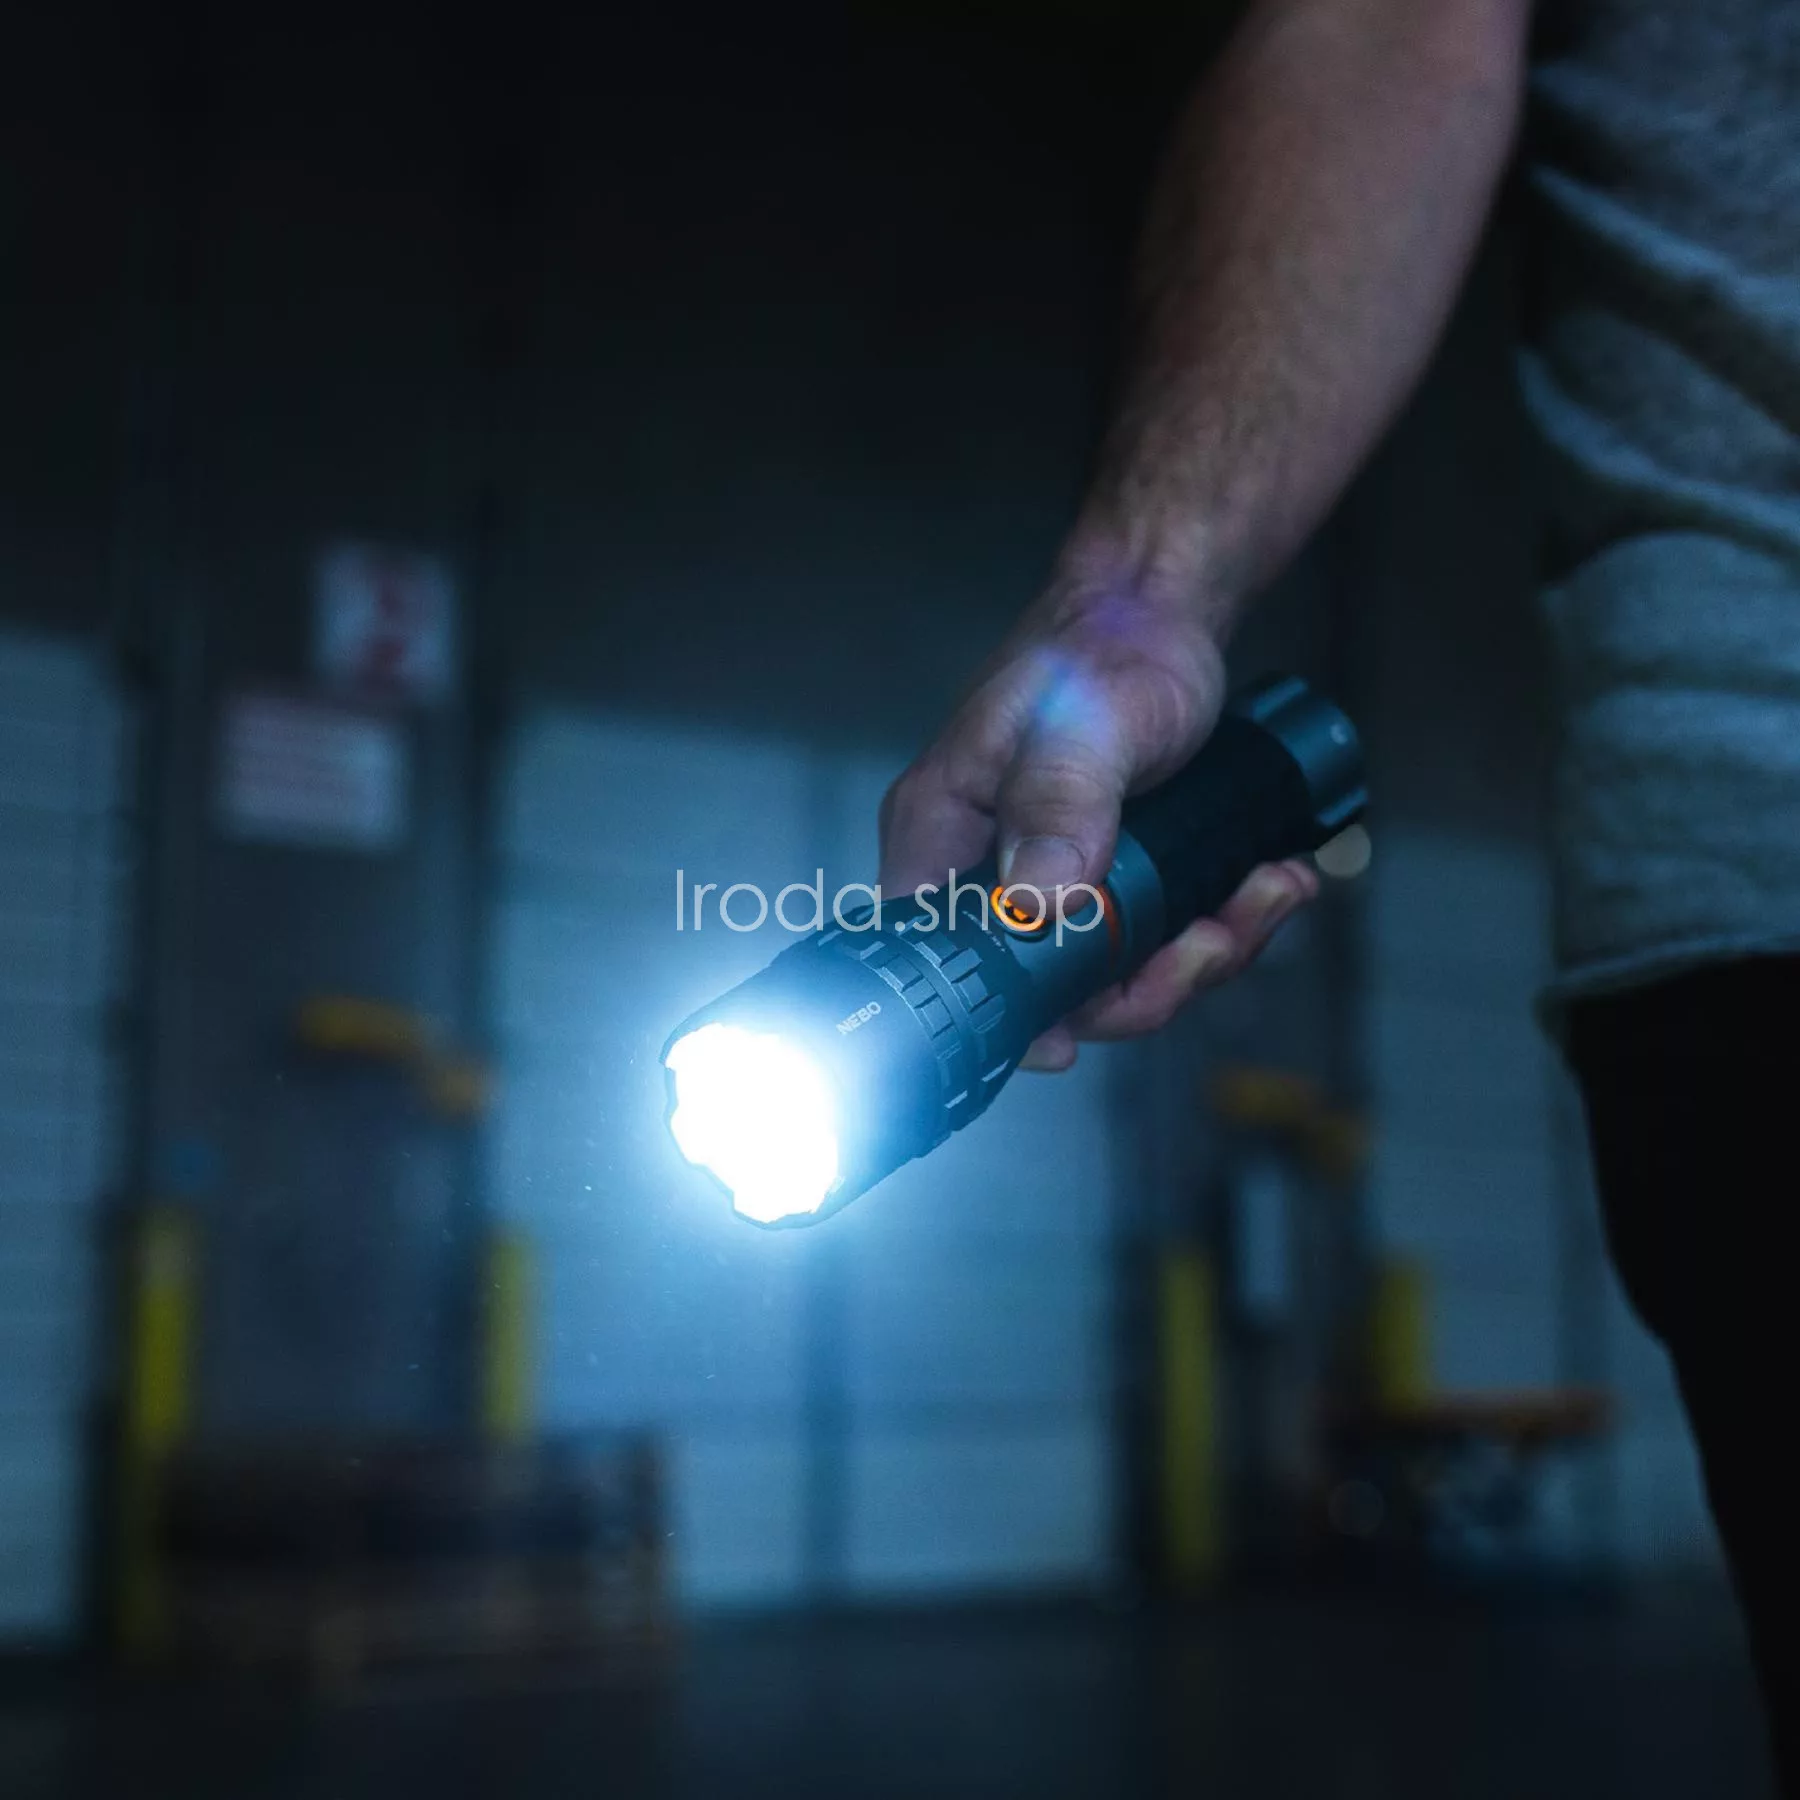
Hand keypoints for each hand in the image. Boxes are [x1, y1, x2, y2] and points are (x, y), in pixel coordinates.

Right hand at [878, 582, 1318, 1070]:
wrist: (1166, 608)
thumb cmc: (1104, 644)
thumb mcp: (1082, 724)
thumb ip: (1057, 806)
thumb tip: (1037, 902)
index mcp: (942, 834)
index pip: (942, 959)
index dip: (1011, 1015)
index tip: (1080, 1033)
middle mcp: (988, 869)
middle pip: (1047, 988)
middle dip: (1145, 982)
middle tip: (1212, 938)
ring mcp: (1053, 878)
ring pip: (1116, 973)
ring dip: (1202, 951)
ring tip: (1261, 894)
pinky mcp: (1112, 878)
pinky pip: (1158, 937)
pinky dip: (1220, 922)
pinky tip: (1265, 882)